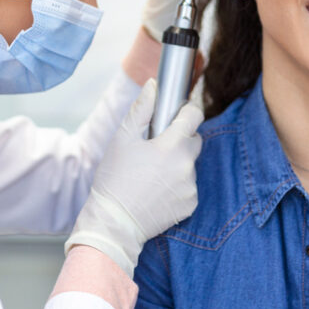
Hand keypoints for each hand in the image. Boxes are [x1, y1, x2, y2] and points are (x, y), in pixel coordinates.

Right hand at [65, 80, 203, 276]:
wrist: (114, 223)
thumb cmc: (114, 179)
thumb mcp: (122, 139)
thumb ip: (141, 109)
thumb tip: (153, 85)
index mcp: (172, 145)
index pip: (194, 116)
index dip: (186, 111)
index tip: (177, 114)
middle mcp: (186, 165)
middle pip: (194, 141)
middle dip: (179, 139)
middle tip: (156, 148)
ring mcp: (190, 187)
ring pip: (189, 165)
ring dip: (177, 164)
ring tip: (151, 174)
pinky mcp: (190, 205)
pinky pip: (188, 187)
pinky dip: (177, 186)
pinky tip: (157, 191)